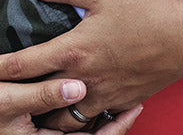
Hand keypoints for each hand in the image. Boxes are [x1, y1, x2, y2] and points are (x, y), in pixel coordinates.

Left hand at [0, 0, 182, 131]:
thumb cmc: (146, 11)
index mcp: (73, 52)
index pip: (21, 66)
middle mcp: (83, 80)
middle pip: (37, 101)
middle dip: (19, 99)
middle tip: (13, 93)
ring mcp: (104, 95)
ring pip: (64, 120)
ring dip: (50, 113)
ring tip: (45, 105)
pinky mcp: (123, 101)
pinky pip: (94, 120)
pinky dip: (82, 118)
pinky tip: (83, 105)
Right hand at [0, 78, 138, 134]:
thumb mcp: (7, 101)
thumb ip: (41, 96)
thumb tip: (78, 88)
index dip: (115, 128)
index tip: (133, 110)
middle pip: (92, 134)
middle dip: (115, 120)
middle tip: (135, 99)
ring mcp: (46, 130)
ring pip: (83, 125)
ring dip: (102, 111)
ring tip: (122, 93)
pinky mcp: (44, 119)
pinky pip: (72, 118)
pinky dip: (87, 106)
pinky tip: (96, 90)